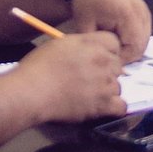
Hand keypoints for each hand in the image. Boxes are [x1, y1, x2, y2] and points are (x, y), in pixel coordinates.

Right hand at [10, 32, 127, 122]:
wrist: (31, 91)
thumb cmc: (38, 66)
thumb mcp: (59, 45)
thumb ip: (79, 45)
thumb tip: (86, 52)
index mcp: (92, 43)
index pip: (114, 42)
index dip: (108, 51)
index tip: (98, 59)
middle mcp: (103, 61)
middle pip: (118, 65)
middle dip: (108, 72)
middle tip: (92, 80)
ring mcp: (105, 83)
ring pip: (118, 86)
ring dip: (108, 91)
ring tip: (92, 96)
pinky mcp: (103, 104)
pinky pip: (121, 107)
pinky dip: (114, 108)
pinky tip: (103, 108)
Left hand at [67, 0, 151, 62]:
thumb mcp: (85, 22)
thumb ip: (95, 43)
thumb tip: (101, 61)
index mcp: (128, 16)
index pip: (134, 49)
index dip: (121, 58)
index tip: (105, 57)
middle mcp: (142, 14)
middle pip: (142, 47)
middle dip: (127, 54)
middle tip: (108, 53)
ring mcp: (145, 11)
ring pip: (144, 40)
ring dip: (131, 47)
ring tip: (112, 43)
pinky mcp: (144, 10)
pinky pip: (144, 32)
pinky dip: (134, 38)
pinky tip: (118, 35)